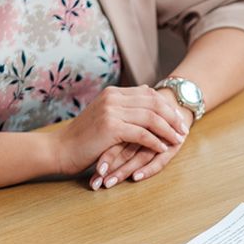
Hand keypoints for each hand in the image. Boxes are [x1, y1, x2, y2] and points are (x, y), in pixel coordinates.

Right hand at [50, 85, 187, 175]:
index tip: (177, 118)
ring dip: (168, 130)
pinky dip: (155, 142)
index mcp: (113, 93)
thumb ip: (122, 108)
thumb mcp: (103, 116)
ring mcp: (112, 111)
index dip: (166, 106)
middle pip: (153, 102)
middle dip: (171, 117)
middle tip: (183, 130)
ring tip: (178, 141)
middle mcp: (113, 98)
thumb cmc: (82, 138)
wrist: (60, 149)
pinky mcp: (111, 128)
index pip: (148, 93)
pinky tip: (162, 149)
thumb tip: (145, 103)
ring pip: (151, 118)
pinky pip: (142, 134)